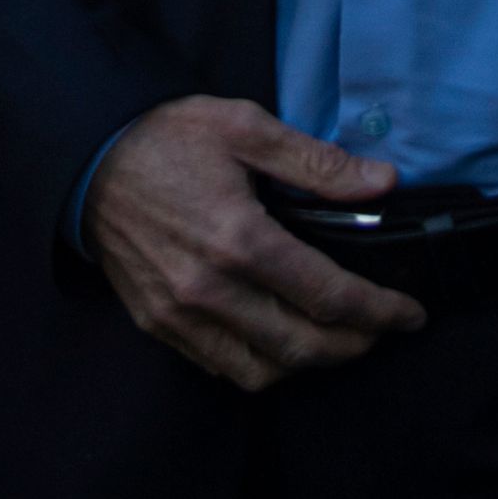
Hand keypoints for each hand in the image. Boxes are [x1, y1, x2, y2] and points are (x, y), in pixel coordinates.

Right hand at [79, 97, 422, 391]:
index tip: (410, 314)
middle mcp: (209, 288)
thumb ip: (317, 162)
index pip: (328, 296)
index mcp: (239, 238)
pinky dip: (261, 365)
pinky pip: (221, 367)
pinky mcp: (157, 324)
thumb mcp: (245, 127)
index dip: (379, 311)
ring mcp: (179, 314)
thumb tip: (383, 181)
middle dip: (355, 345)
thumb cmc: (167, 136)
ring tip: (335, 337)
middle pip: (302, 347)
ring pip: (263, 371)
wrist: (87, 158)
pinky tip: (280, 338)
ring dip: (309, 364)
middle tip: (382, 330)